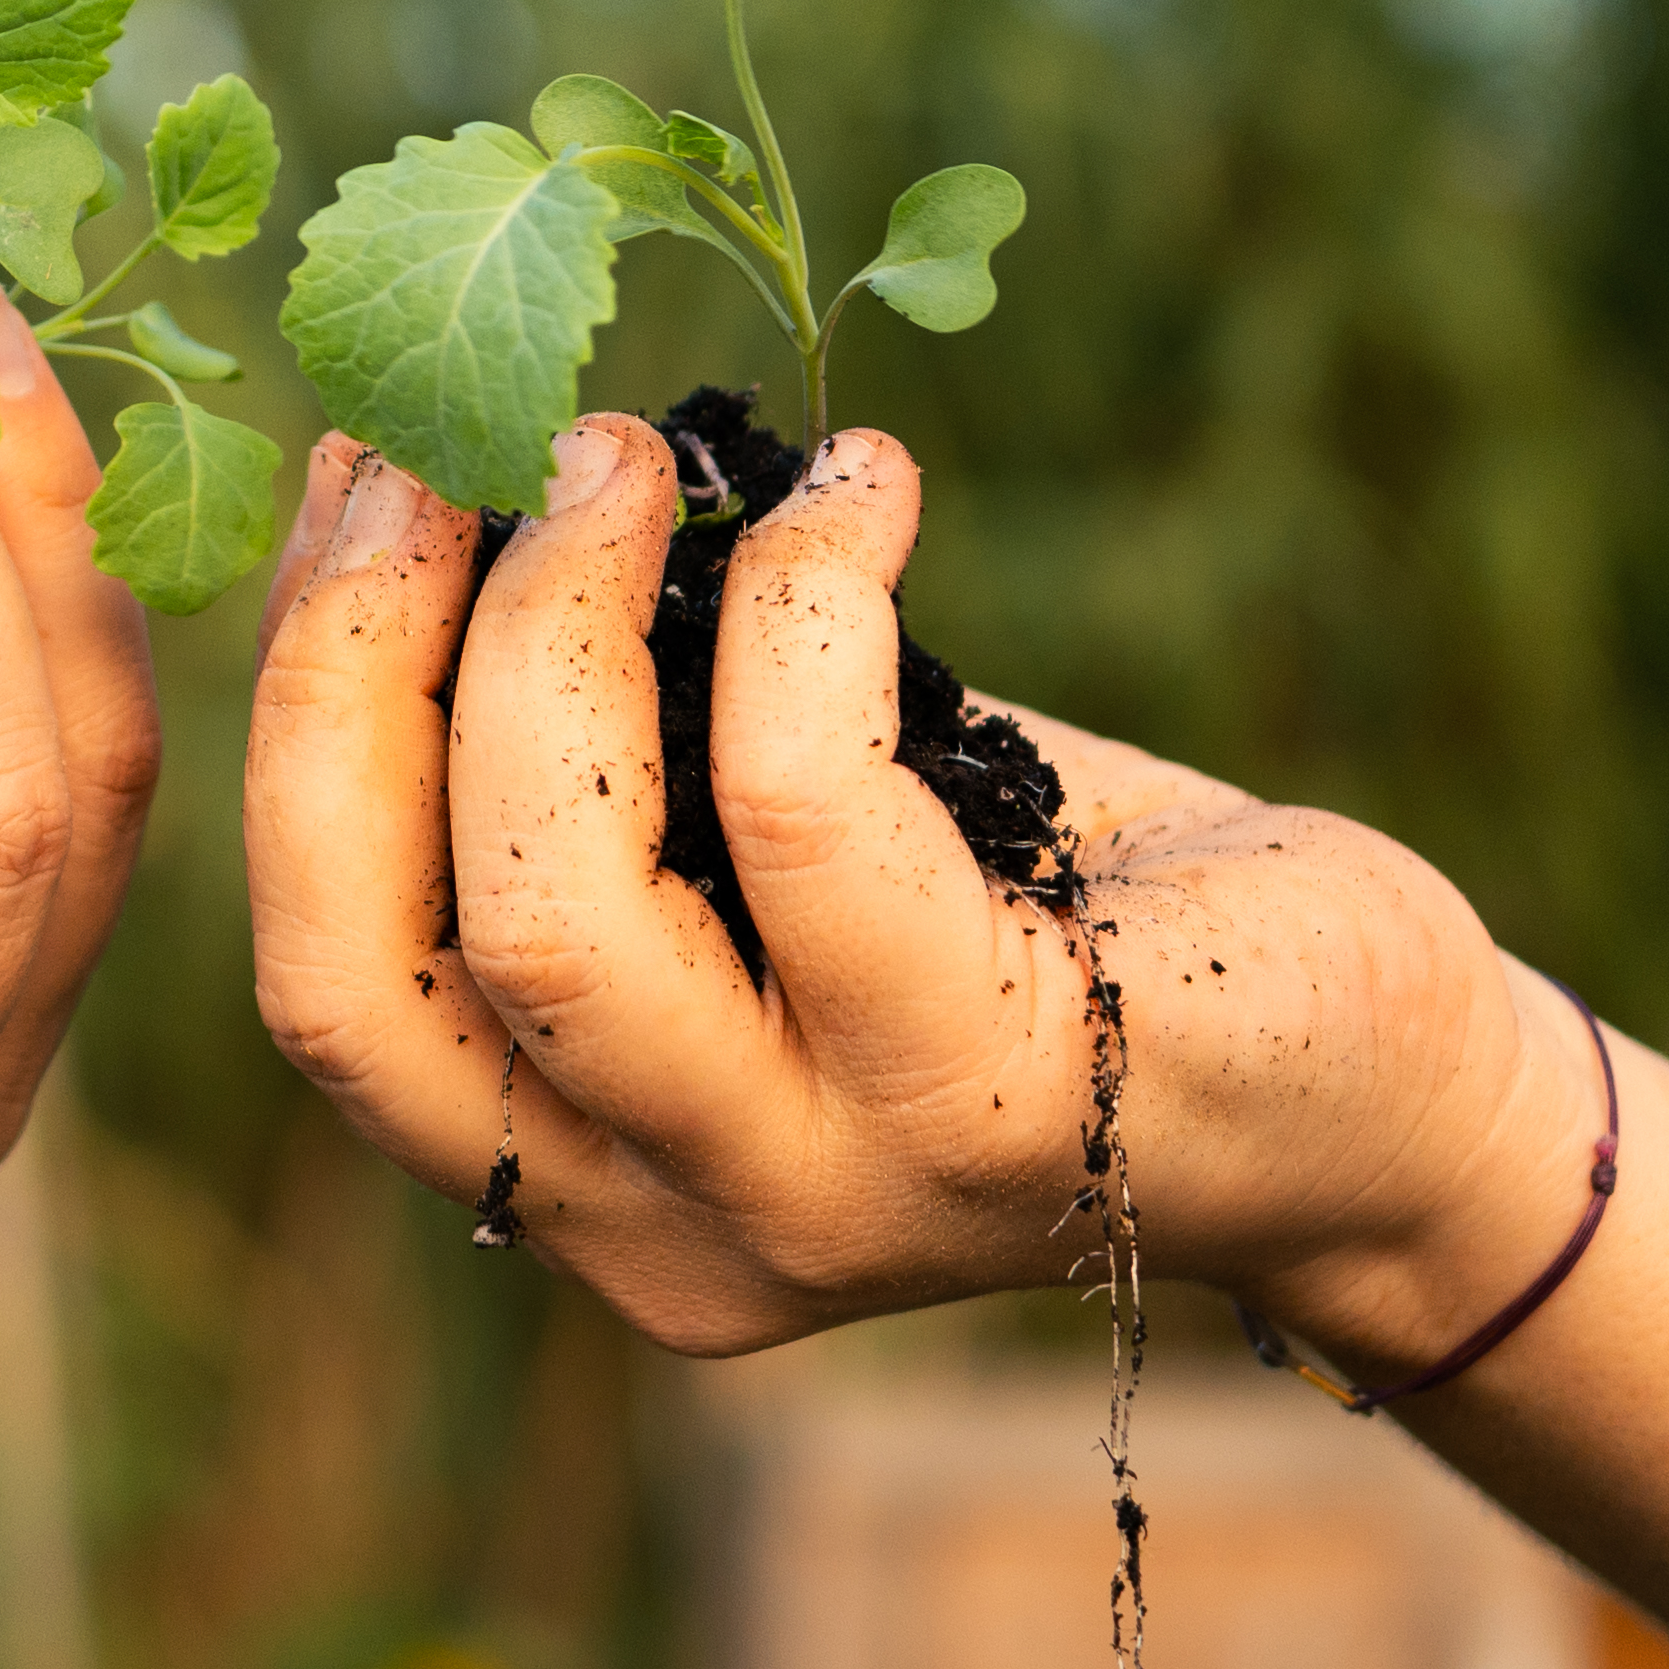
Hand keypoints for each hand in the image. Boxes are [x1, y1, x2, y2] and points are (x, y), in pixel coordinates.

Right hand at [239, 409, 1582, 1361]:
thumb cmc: (1052, 914)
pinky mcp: (997, 1100)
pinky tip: (870, 491)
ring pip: (561, 907)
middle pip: (381, 962)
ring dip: (556, 618)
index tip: (352, 483)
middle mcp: (662, 1227)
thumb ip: (613, 756)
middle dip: (369, 657)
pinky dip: (803, 601)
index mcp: (574, 1175)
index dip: (295, 718)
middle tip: (457, 441)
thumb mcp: (780, 857)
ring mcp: (822, 1192)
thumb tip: (445, 484)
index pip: (328, 986)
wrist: (1373, 1076)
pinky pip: (810, 810)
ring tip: (623, 450)